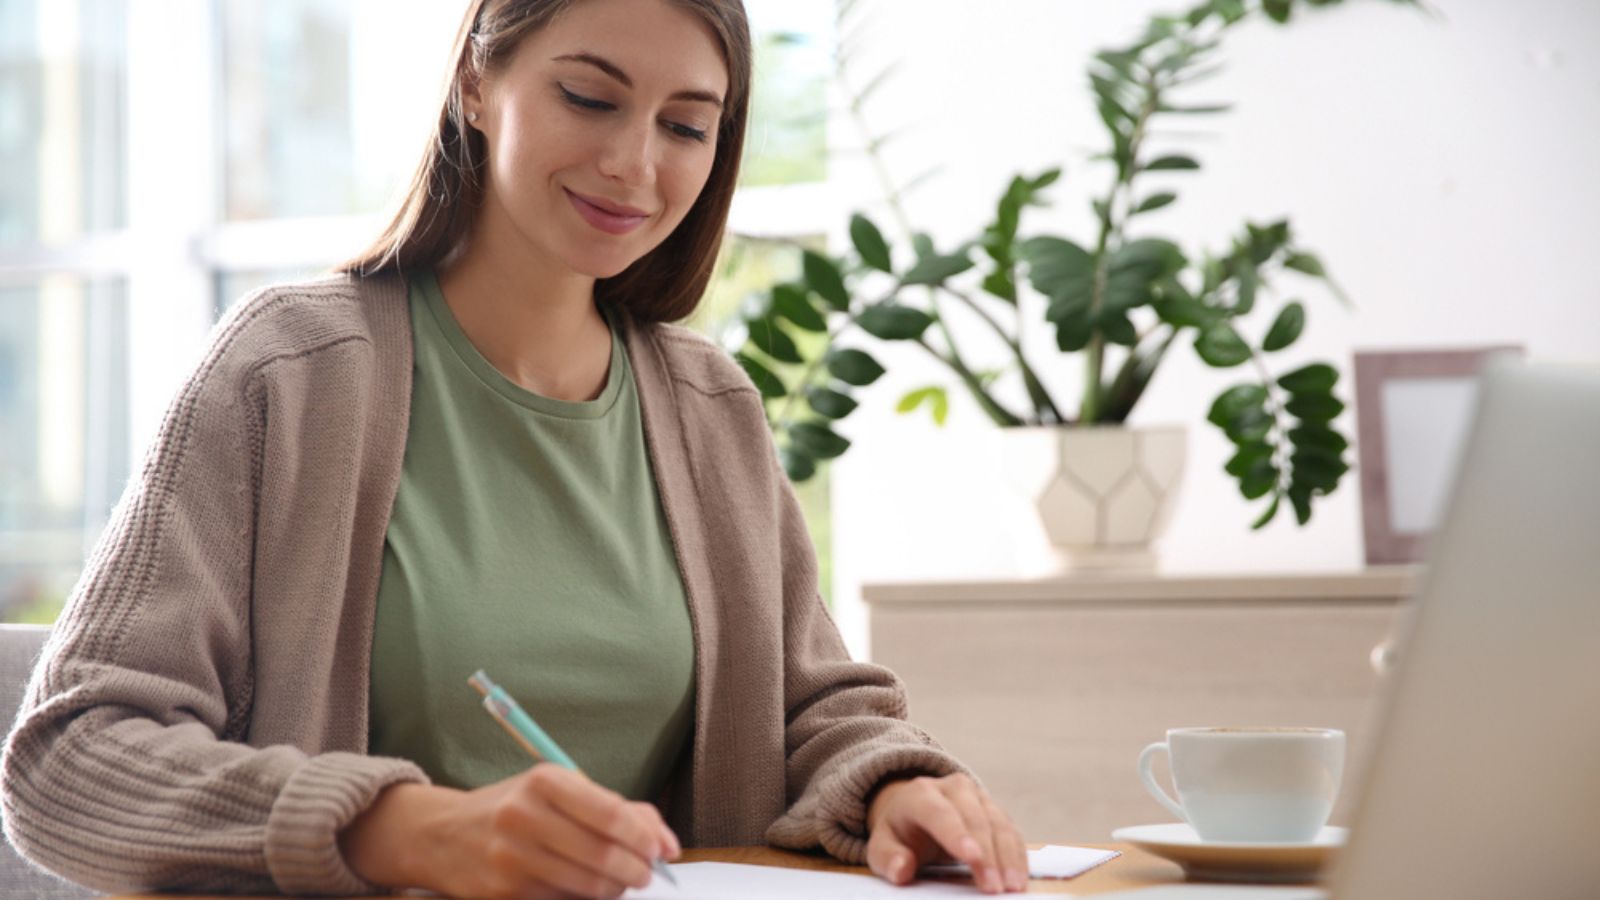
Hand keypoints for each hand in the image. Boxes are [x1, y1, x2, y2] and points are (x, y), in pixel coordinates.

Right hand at [340, 764, 679, 898]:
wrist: (444, 835)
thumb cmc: (518, 807)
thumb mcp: (560, 790)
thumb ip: (617, 809)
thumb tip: (667, 844)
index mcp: (544, 781)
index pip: (611, 813)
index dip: (645, 837)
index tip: (661, 850)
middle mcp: (523, 816)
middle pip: (603, 855)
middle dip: (637, 869)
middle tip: (647, 873)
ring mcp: (510, 858)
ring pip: (587, 886)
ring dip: (615, 888)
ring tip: (619, 880)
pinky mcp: (502, 893)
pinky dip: (583, 898)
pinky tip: (584, 886)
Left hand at [864, 773, 1027, 893]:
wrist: (916, 813)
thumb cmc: (900, 834)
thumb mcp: (882, 847)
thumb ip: (888, 858)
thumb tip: (901, 868)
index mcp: (920, 794)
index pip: (939, 813)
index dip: (955, 834)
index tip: (971, 856)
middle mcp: (953, 788)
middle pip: (974, 819)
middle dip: (987, 855)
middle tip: (993, 888)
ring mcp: (977, 796)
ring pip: (998, 823)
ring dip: (1008, 857)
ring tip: (1012, 886)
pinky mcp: (994, 809)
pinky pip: (1011, 831)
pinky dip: (1017, 854)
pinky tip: (1019, 876)